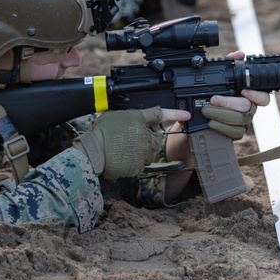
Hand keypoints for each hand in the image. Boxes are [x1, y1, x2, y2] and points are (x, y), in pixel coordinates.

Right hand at [73, 106, 188, 180]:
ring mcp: (143, 151)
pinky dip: (132, 163)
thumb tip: (132, 119)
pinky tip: (121, 159)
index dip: (175, 114)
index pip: (160, 114)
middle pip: (155, 138)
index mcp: (137, 118)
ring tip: (121, 150)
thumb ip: (128, 117)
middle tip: (128, 141)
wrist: (93, 153)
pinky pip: (140, 164)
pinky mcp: (140, 165)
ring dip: (139, 152)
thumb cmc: (99, 133)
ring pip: (148, 152)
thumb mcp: (113, 115)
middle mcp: (144, 134)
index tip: (187, 116)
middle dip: (146, 140)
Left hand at [201, 50, 269, 139]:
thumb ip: (230, 62)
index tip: (244, 91)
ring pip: (239, 120)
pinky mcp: (236, 133)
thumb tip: (240, 54)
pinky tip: (211, 122)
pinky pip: (233, 132)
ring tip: (206, 109)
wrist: (200, 114)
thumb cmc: (214, 92)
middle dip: (229, 103)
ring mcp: (244, 122)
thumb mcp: (221, 75)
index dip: (257, 95)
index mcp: (250, 95)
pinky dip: (220, 127)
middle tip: (213, 99)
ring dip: (221, 114)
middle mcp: (249, 109)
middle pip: (247, 108)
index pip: (264, 97)